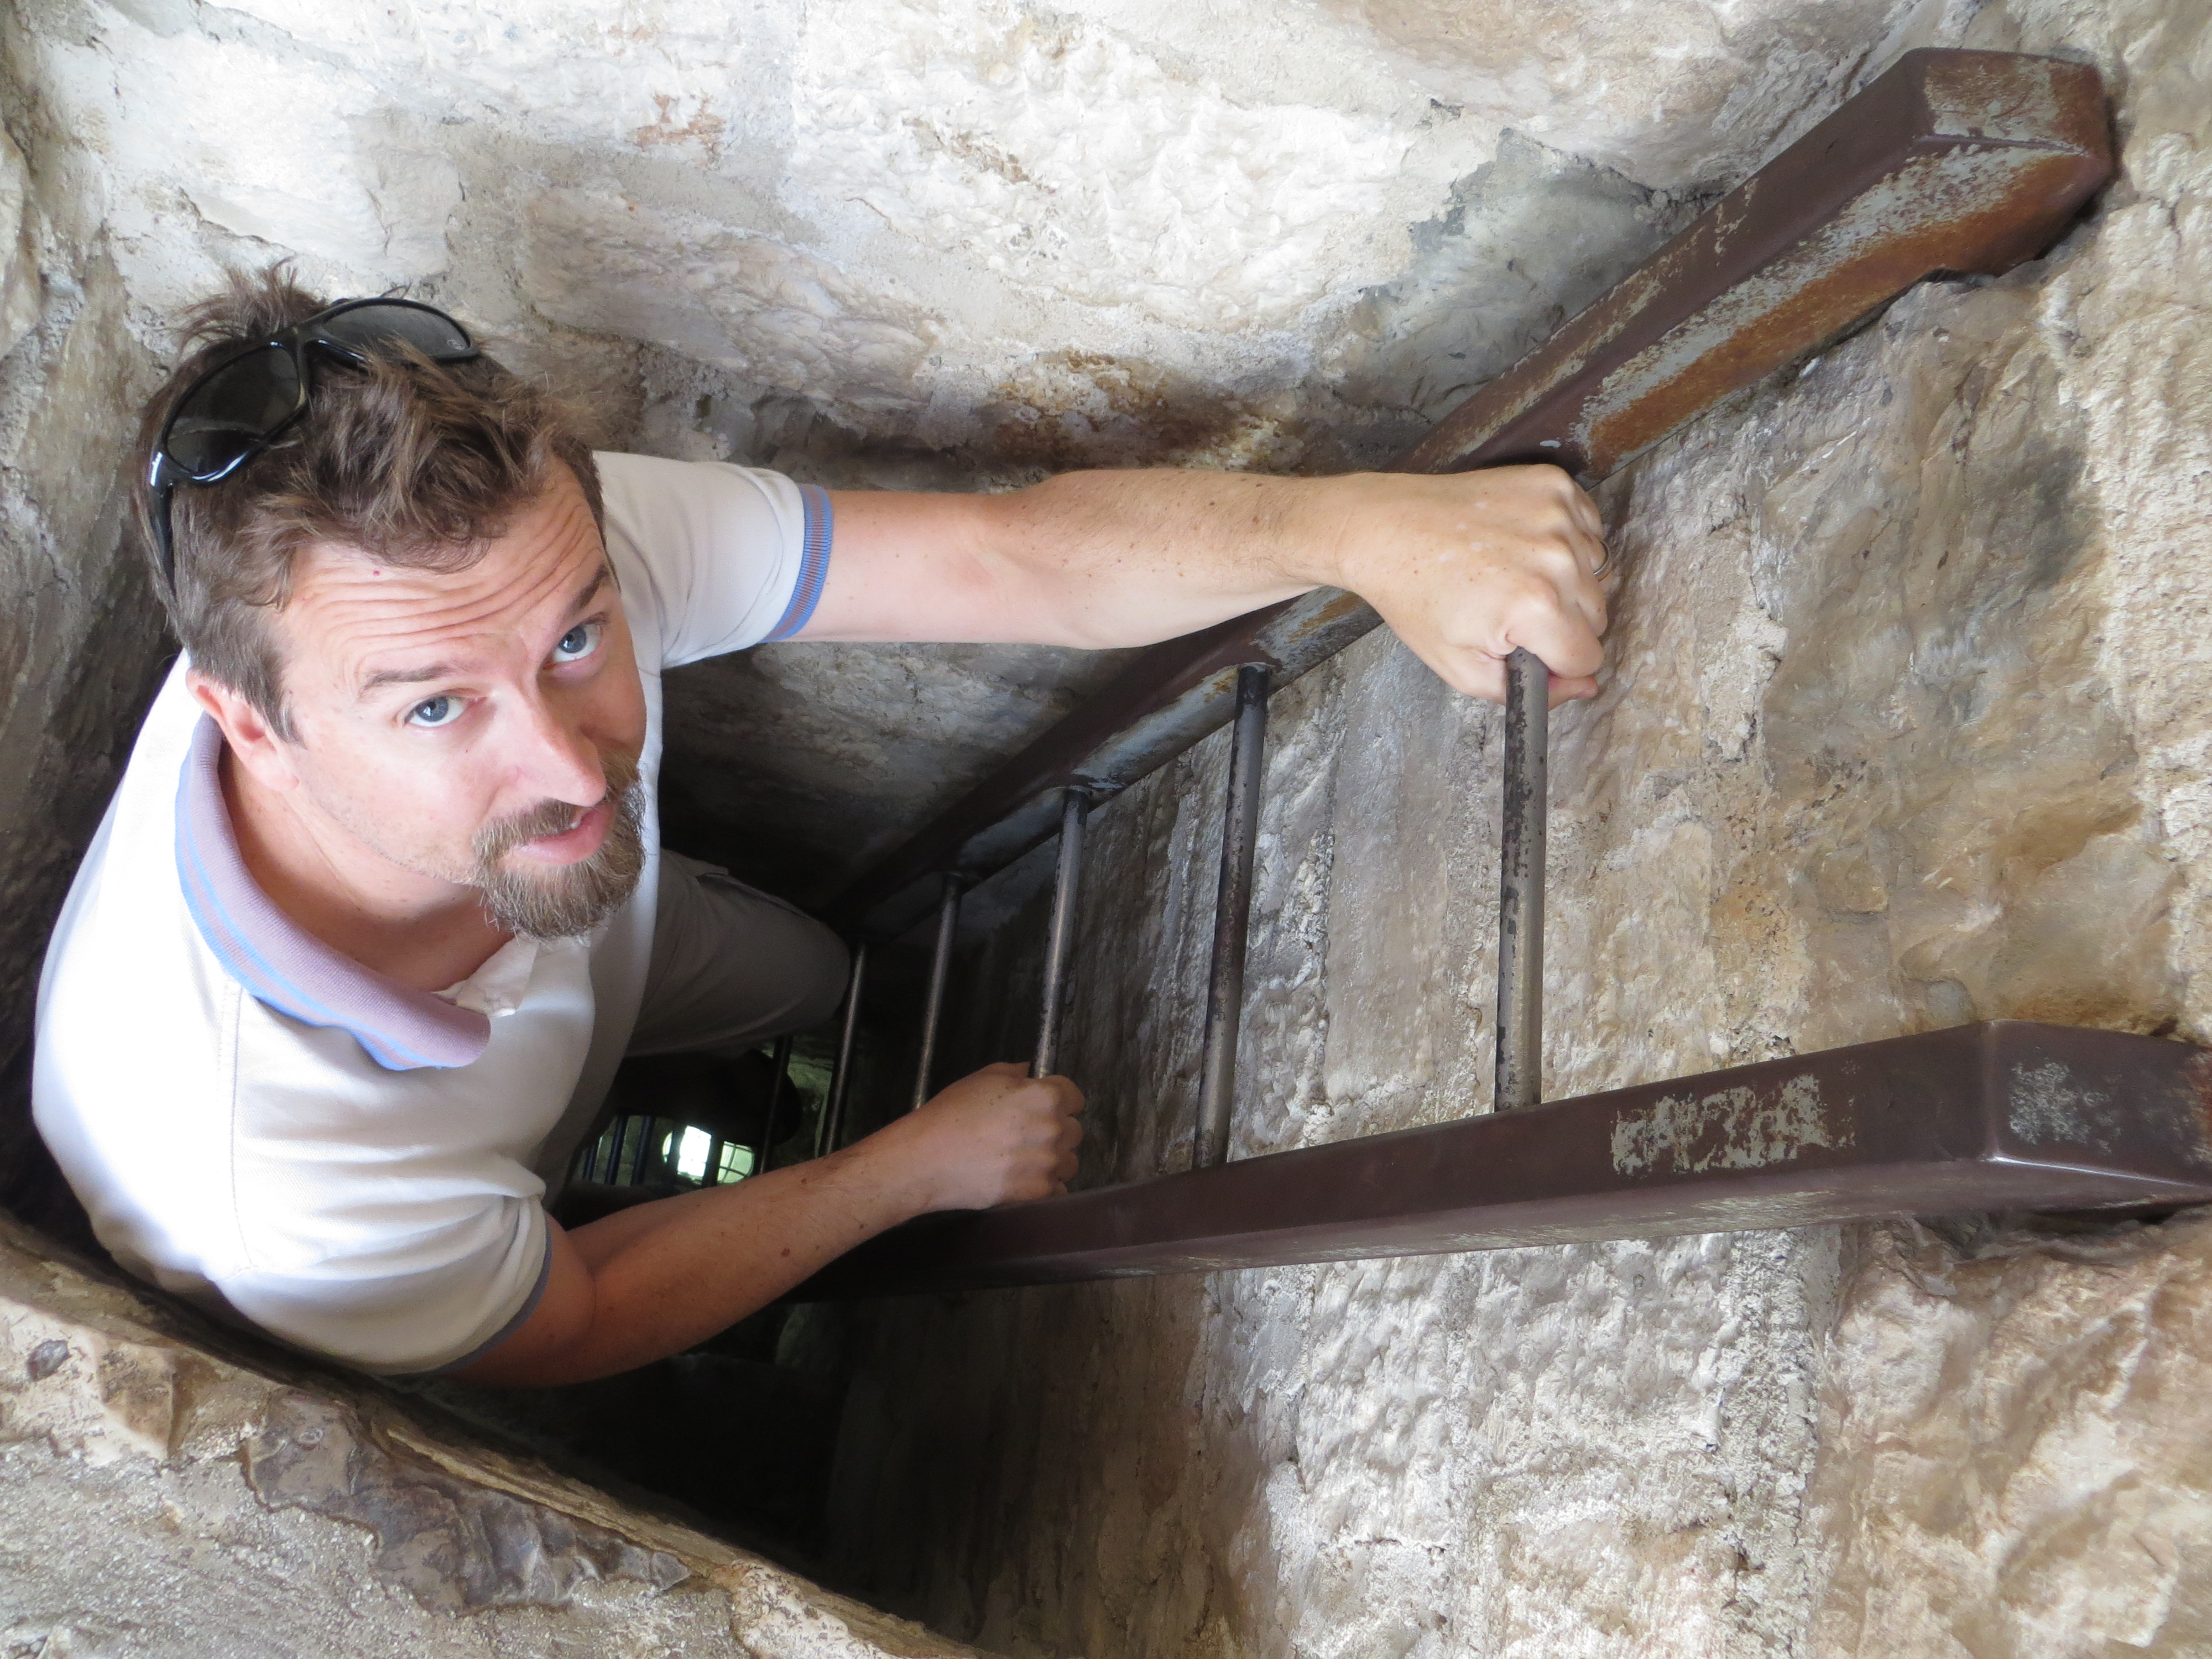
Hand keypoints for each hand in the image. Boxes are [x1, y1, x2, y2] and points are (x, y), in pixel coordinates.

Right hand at [878, 1061, 1083, 1210]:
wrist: (928, 1159)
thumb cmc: (952, 1113)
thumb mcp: (982, 1078)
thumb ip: (1014, 1073)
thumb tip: (1030, 1072)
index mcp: (1045, 1096)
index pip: (1075, 1097)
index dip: (1059, 1101)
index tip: (1044, 1108)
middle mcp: (1054, 1129)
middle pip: (1074, 1130)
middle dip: (1055, 1131)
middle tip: (1027, 1136)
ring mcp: (1048, 1164)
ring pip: (1069, 1162)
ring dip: (1053, 1160)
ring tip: (1025, 1160)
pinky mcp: (1038, 1192)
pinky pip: (1058, 1190)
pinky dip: (1046, 1187)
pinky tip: (1024, 1181)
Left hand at [1320, 466, 1608, 706]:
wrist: (1386, 529)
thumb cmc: (1415, 598)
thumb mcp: (1461, 668)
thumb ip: (1532, 691)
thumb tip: (1585, 687)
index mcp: (1536, 607)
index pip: (1587, 657)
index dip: (1557, 662)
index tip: (1526, 647)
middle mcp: (1557, 557)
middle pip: (1596, 616)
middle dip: (1562, 625)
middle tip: (1511, 610)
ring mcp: (1557, 515)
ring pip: (1597, 573)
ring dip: (1567, 582)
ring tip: (1514, 575)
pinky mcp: (1553, 483)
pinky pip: (1589, 529)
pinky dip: (1567, 542)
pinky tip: (1522, 546)